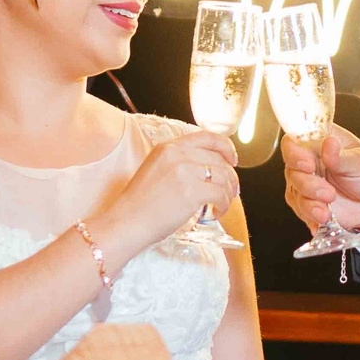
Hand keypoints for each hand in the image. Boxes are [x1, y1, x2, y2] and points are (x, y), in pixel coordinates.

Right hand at [93, 130, 240, 260]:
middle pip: (219, 160)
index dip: (226, 147)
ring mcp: (185, 172)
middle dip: (230, 177)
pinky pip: (221, 195)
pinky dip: (223, 206)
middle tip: (230, 192)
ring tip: (220, 205)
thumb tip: (210, 169)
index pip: (207, 137)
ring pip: (224, 177)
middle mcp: (178, 154)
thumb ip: (180, 163)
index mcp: (169, 147)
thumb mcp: (157, 170)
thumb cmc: (139, 204)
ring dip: (227, 194)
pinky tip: (214, 213)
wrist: (126, 222)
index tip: (233, 160)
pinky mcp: (192, 191)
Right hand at [281, 124, 359, 233]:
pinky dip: (311, 218)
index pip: (293, 142)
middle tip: (328, 194)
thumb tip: (329, 143)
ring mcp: (308, 185)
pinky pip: (302, 212)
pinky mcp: (311, 204)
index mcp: (320, 143)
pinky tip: (323, 220)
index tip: (308, 165)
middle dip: (307, 185)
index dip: (295, 154)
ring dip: (309, 205)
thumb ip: (341, 156)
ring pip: (295, 194)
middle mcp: (310, 162)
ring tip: (326, 213)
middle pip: (292, 171)